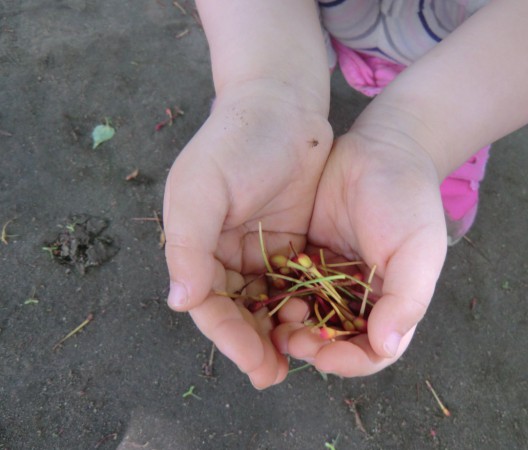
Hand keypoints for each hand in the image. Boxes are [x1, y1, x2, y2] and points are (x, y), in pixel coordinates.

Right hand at [163, 82, 332, 387]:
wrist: (280, 106)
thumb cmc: (234, 144)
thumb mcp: (200, 190)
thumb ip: (187, 245)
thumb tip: (179, 302)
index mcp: (195, 245)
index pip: (209, 304)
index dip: (229, 338)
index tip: (256, 365)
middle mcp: (223, 253)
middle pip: (237, 311)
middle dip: (254, 344)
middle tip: (277, 375)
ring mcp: (257, 248)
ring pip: (264, 302)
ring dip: (278, 330)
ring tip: (301, 354)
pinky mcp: (288, 241)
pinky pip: (291, 281)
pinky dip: (299, 303)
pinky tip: (315, 320)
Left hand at [272, 126, 447, 376]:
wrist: (382, 150)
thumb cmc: (408, 200)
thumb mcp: (418, 249)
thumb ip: (406, 300)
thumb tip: (385, 346)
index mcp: (391, 304)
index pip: (372, 351)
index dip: (349, 362)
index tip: (324, 358)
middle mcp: (359, 298)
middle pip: (335, 340)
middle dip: (313, 347)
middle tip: (291, 341)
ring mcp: (330, 279)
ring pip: (307, 318)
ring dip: (290, 328)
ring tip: (274, 324)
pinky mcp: (306, 258)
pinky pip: (288, 286)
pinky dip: (277, 297)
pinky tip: (264, 296)